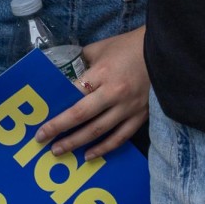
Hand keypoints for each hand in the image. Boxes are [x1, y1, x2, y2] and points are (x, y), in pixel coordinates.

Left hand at [31, 27, 148, 160]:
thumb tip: (64, 71)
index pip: (73, 94)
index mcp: (102, 73)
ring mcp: (128, 108)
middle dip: (60, 129)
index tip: (43, 117)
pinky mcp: (139, 118)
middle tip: (43, 140)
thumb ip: (82, 60)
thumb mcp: (100, 48)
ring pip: (98, 131)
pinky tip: (88, 155)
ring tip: (59, 150)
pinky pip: (119, 137)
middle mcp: (113, 93)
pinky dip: (103, 149)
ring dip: (77, 142)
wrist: (162, 54)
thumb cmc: (127, 47)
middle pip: (82, 116)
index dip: (57, 108)